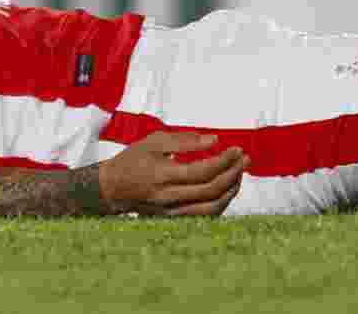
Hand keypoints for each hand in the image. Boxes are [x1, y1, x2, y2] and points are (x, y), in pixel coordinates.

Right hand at [98, 131, 248, 216]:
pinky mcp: (174, 218)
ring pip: (212, 208)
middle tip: (245, 159)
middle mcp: (168, 196)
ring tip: (239, 174)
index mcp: (162, 174)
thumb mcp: (153, 141)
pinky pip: (205, 215)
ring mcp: (171, 211)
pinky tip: (226, 189)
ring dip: (231, 191)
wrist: (112, 188)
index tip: (237, 149)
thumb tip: (215, 140)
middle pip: (211, 190)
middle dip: (233, 173)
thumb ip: (184, 140)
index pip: (203, 170)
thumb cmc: (133, 159)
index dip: (224, 160)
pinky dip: (220, 203)